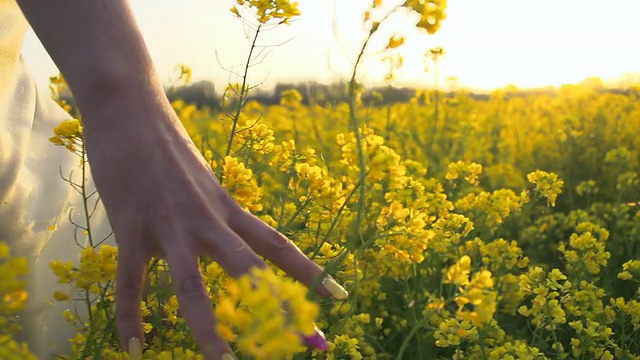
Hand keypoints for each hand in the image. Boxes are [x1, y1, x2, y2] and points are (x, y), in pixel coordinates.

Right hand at [82, 100, 346, 358]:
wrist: (130, 109)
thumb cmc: (167, 146)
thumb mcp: (204, 180)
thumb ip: (215, 211)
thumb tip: (226, 234)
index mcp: (229, 208)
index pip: (279, 245)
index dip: (310, 272)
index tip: (339, 297)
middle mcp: (208, 220)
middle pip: (252, 271)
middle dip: (280, 308)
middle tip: (311, 342)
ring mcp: (170, 225)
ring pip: (193, 287)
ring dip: (209, 330)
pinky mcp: (131, 226)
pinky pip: (131, 281)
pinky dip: (130, 316)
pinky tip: (134, 348)